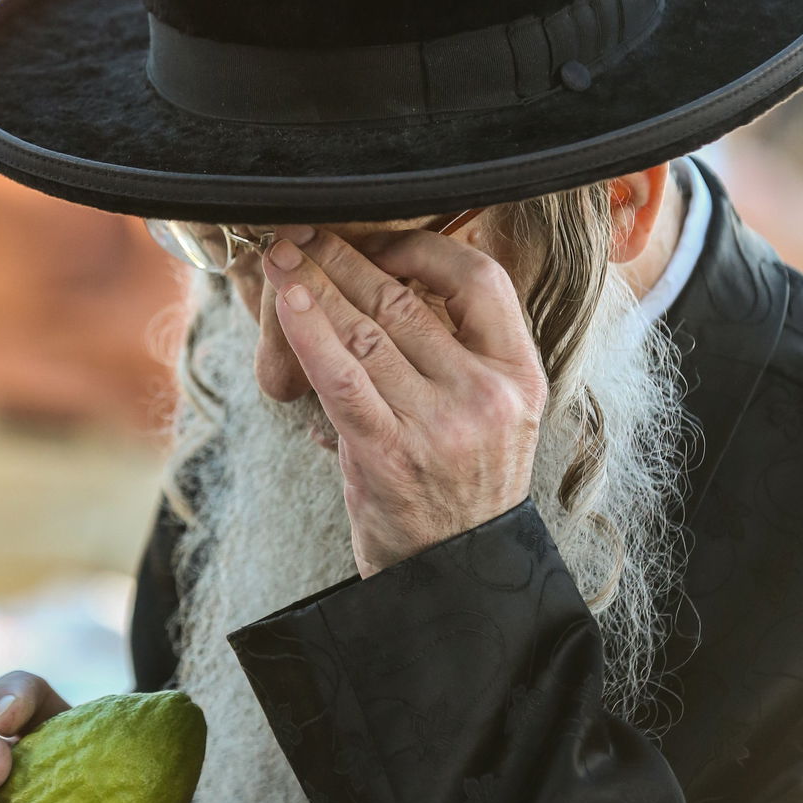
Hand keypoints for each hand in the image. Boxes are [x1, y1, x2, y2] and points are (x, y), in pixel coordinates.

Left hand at [262, 224, 545, 576]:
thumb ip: (461, 350)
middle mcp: (485, 395)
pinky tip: (287, 302)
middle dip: (344, 257)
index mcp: (520, 374)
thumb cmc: (463, 484)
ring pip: (366, 332)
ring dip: (314, 285)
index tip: (377, 240)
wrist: (456, 572)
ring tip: (282, 255)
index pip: (479, 279)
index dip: (421, 248)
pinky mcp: (388, 454)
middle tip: (305, 230)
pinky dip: (308, 332)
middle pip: (406, 300)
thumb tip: (397, 276)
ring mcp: (439, 426)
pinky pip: (340, 377)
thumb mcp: (494, 412)